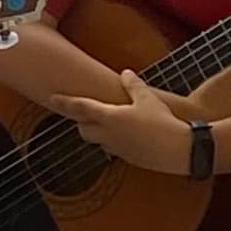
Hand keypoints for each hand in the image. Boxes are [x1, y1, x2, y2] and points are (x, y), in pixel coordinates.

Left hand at [51, 52, 230, 174]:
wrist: (178, 150)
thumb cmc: (163, 122)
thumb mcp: (148, 99)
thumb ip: (133, 86)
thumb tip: (125, 73)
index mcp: (110, 117)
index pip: (80, 108)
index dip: (64, 103)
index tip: (51, 99)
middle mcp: (108, 134)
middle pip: (82, 129)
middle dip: (82, 121)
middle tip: (87, 112)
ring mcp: (116, 148)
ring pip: (96, 140)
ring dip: (97, 131)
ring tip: (109, 122)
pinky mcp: (127, 158)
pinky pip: (112, 148)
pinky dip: (113, 140)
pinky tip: (128, 134)